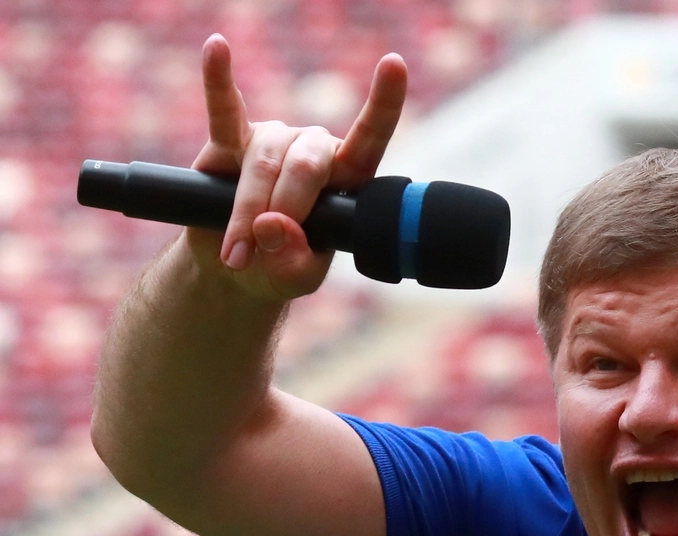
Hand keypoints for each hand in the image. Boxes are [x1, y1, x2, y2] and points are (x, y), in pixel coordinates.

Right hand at [188, 33, 407, 301]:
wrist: (233, 273)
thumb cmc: (278, 268)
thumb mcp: (296, 278)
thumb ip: (293, 259)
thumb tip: (271, 224)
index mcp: (345, 177)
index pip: (370, 138)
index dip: (384, 103)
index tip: (394, 65)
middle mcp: (313, 150)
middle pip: (306, 165)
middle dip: (286, 210)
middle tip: (263, 248)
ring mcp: (273, 140)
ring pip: (264, 162)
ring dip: (246, 212)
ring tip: (236, 254)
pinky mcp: (230, 140)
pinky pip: (224, 110)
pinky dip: (219, 82)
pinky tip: (217, 50)